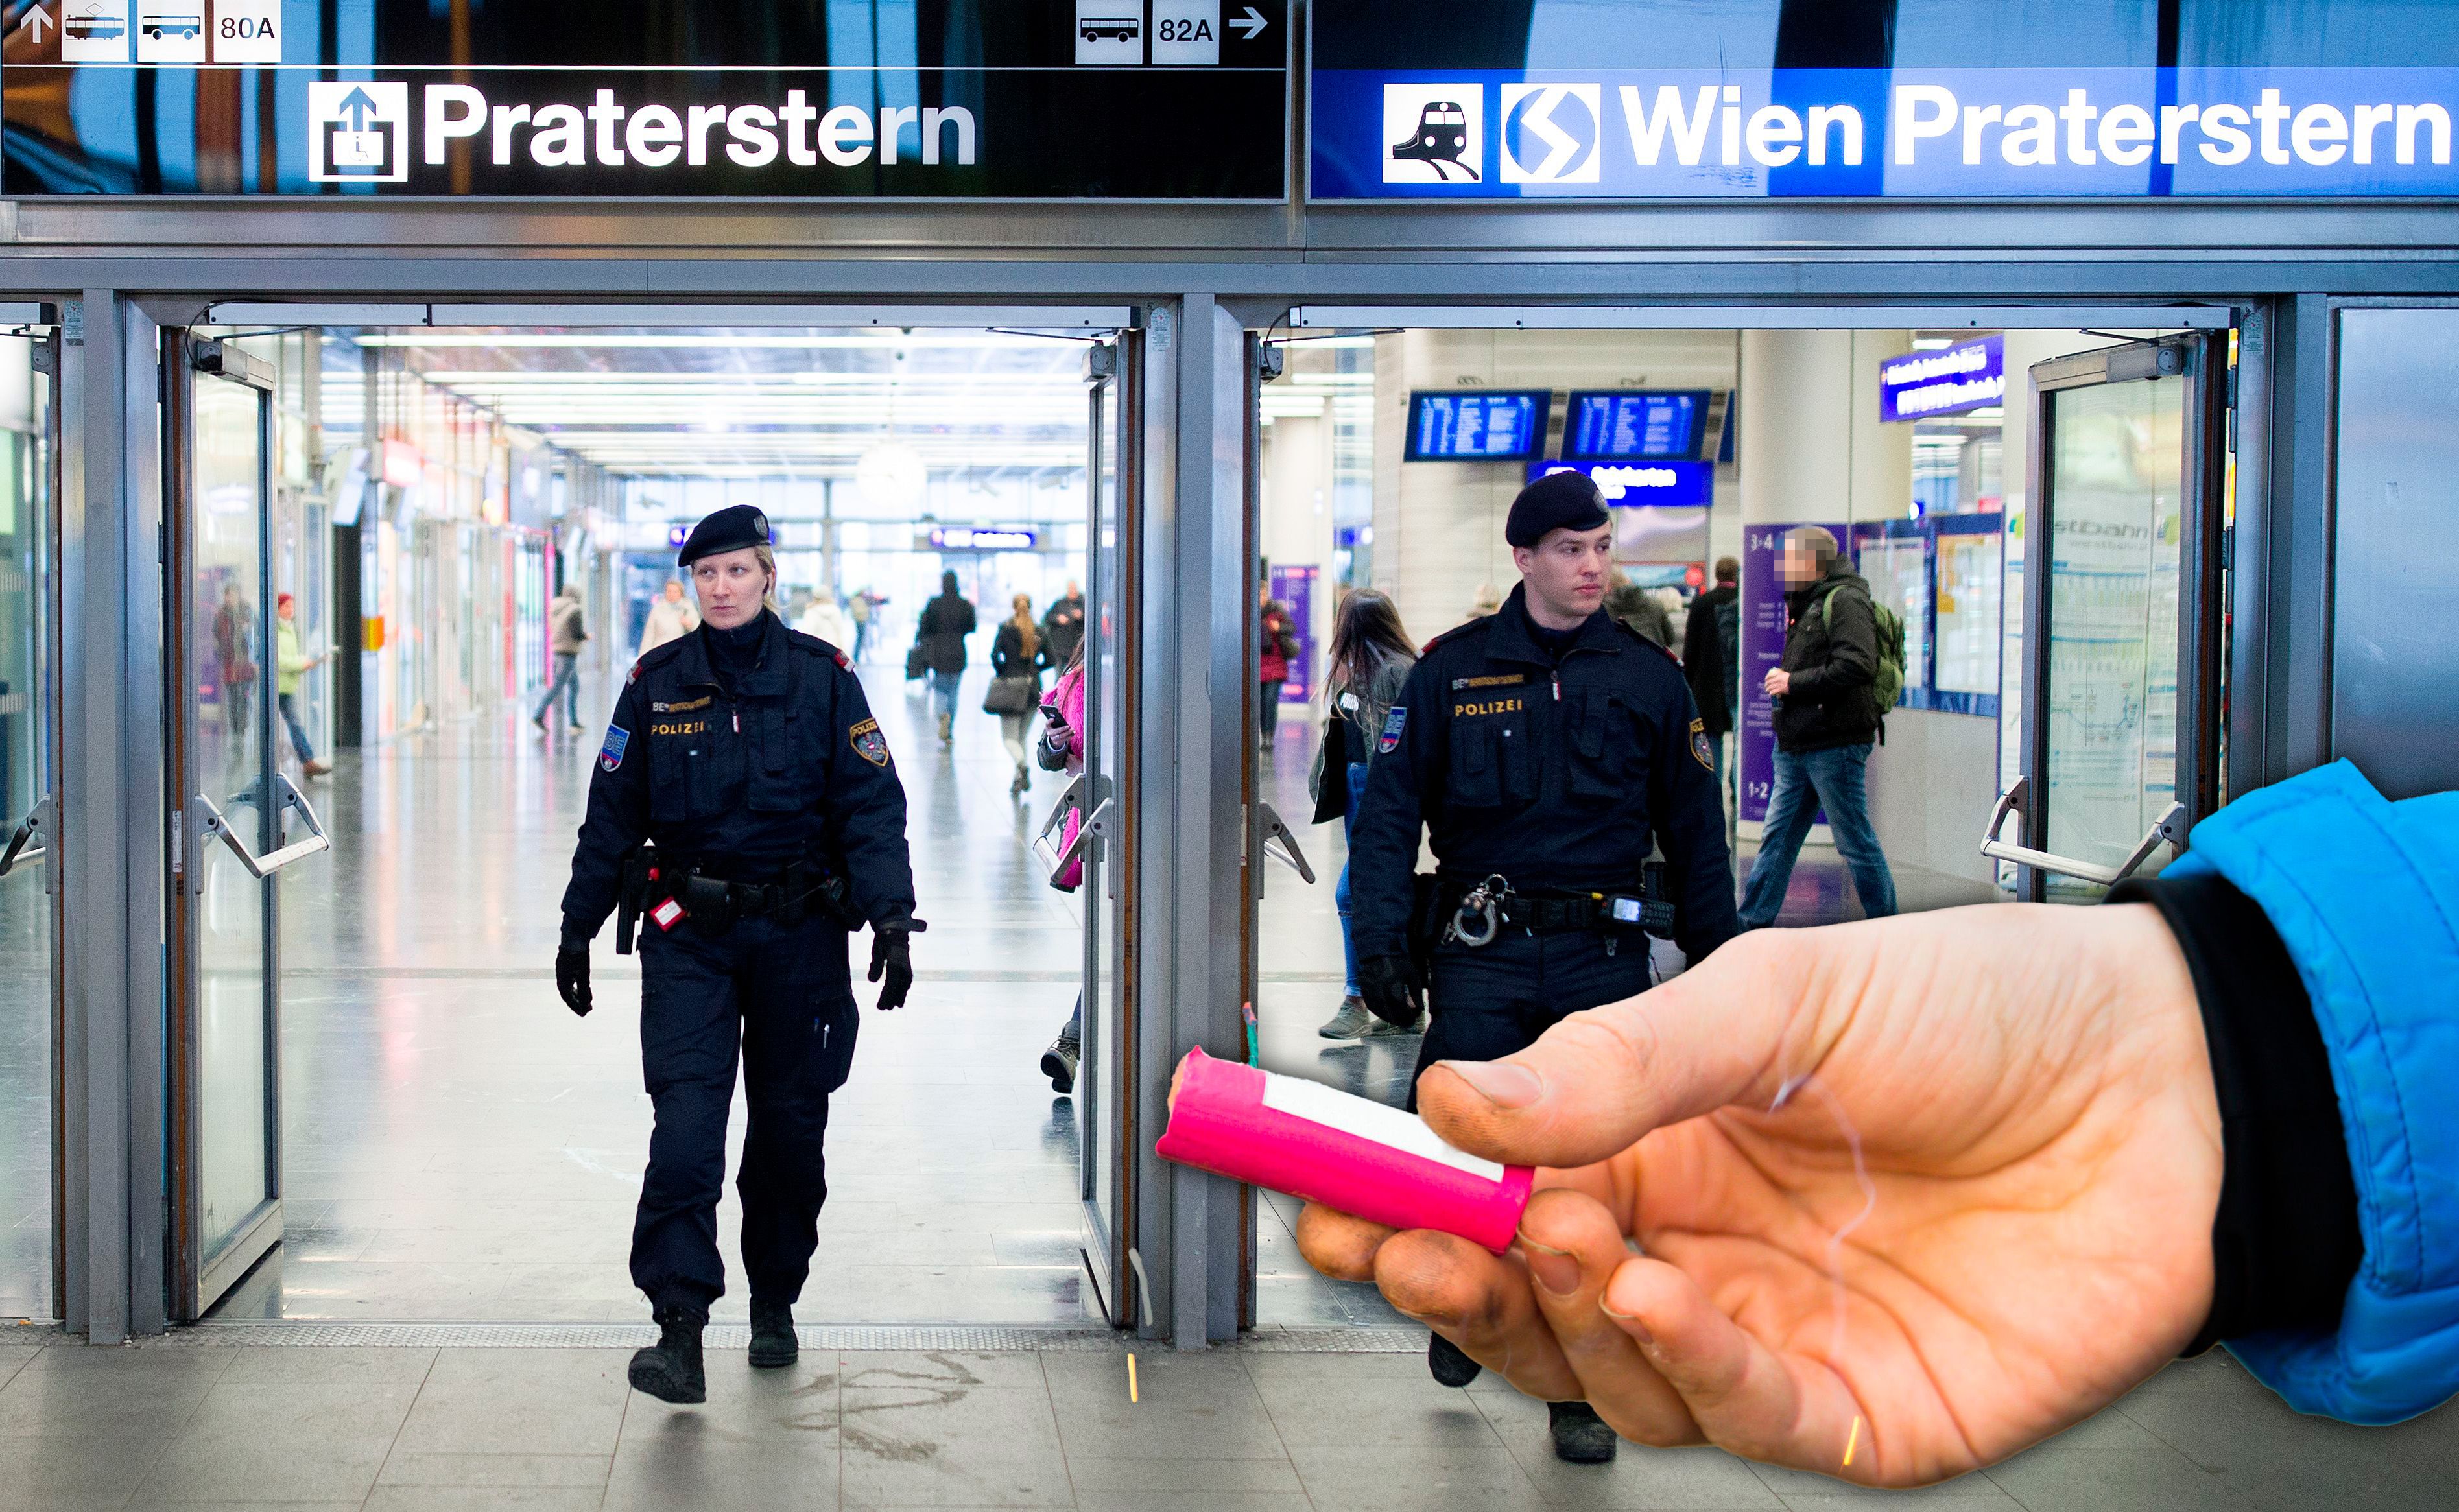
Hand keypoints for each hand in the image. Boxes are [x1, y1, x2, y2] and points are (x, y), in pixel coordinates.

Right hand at [555, 945, 591, 1016]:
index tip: (585, 1013)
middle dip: (577, 1003)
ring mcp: (562, 972)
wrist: (574, 938)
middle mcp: (560, 978)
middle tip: (587, 1010)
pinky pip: (569, 982)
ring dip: (577, 996)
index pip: (568, 999)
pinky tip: (581, 989)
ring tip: (586, 1002)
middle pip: (568, 995)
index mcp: (562, 982)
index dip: (577, 1007)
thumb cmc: (578, 957)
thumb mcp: (584, 975)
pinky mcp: (565, 967)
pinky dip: (576, 988)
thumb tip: (587, 1004)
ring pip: (568, 988)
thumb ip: (585, 990)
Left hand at [868, 927, 913, 1011]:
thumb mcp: (877, 948)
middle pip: (900, 985)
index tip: (880, 1006)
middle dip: (894, 998)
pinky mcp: (907, 963)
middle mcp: (903, 964)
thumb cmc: (884, 936)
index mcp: (895, 960)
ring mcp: (907, 964)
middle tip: (885, 1009)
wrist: (896, 925)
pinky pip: (907, 979)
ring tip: (896, 1005)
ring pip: (906, 983)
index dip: (887, 996)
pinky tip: (901, 994)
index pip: (892, 982)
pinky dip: (904, 988)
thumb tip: (872, 981)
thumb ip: (875, 964)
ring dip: (901, 995)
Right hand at [1297, 904, 2220, 1486]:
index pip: (1490, 1192)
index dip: (1397, 1199)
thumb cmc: (1986, 1010)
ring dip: (1555, 1316)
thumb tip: (1464, 1095)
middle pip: (1523, 1304)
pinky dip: (1677, 1364)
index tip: (1318, 1180)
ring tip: (1554, 1232)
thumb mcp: (1779, 994)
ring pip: (1610, 1375)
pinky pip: (1739, 1417)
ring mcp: (1774, 1337)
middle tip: (1395, 1234)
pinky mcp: (1862, 1412)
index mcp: (1659, 1145)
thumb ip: (1619, 1058)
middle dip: (1442, 1278)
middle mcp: (1700, 1248)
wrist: (2170, 1072)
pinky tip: (1649, 1296)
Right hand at [1356, 953, 1424, 1027]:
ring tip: (1400, 1018)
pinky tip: (1388, 1013)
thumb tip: (1418, 1009)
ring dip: (1392, 1018)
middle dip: (1402, 1021)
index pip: (1402, 1010)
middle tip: (1409, 1022)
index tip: (1415, 1017)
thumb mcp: (1412, 976)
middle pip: (1392, 1015)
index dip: (1410, 1017)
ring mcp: (1370, 993)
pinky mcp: (1364, 992)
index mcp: (1393, 987)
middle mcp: (1380, 992)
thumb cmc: (1398, 963)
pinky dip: (1381, 1013)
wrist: (1378, 952)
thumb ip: (1416, 994)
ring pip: (1381, 1014)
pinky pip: (1372, 1008)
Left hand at [1764, 667, 1791, 695]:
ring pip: (1769, 687)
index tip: (1766, 679)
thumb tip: (1775, 674)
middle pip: (1768, 682)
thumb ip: (1779, 674)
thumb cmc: (1791, 679)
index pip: (1769, 675)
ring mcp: (1778, 685)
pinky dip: (1771, 693)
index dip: (1767, 677)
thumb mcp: (1785, 674)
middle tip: (1766, 686)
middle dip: (1766, 685)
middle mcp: (1778, 679)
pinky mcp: (1780, 690)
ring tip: (1767, 690)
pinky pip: (1772, 692)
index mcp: (1779, 674)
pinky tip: (1771, 693)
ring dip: (1768, 689)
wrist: (1797, 683)